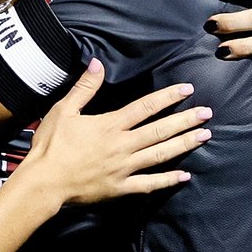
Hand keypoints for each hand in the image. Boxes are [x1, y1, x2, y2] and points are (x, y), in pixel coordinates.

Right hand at [22, 59, 210, 204]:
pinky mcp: (120, 188)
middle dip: (186, 120)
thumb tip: (97, 63)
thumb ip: (85, 87)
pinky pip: (149, 184)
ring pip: (160, 154)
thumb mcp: (64, 110)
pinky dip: (168, 180)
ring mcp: (124, 168)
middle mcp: (122, 145)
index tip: (187, 89)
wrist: (43, 182)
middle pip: (160, 130)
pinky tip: (184, 175)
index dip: (168, 97)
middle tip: (207, 113)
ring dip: (184, 144)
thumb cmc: (51, 145)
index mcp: (110, 125)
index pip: (145, 107)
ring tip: (204, 136)